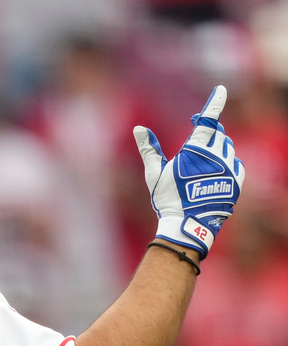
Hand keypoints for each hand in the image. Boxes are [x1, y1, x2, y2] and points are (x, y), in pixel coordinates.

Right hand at [133, 85, 244, 257]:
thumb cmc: (168, 199)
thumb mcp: (154, 173)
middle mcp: (216, 155)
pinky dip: (226, 161)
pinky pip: (236, 162)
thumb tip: (139, 128)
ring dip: (217, 147)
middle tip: (196, 134)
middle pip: (218, 133)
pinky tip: (215, 170)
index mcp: (195, 151)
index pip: (208, 120)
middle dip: (208, 131)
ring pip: (227, 147)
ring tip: (203, 159)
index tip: (220, 89)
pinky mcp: (237, 179)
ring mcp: (229, 167)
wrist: (189, 224)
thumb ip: (149, 149)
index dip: (214, 102)